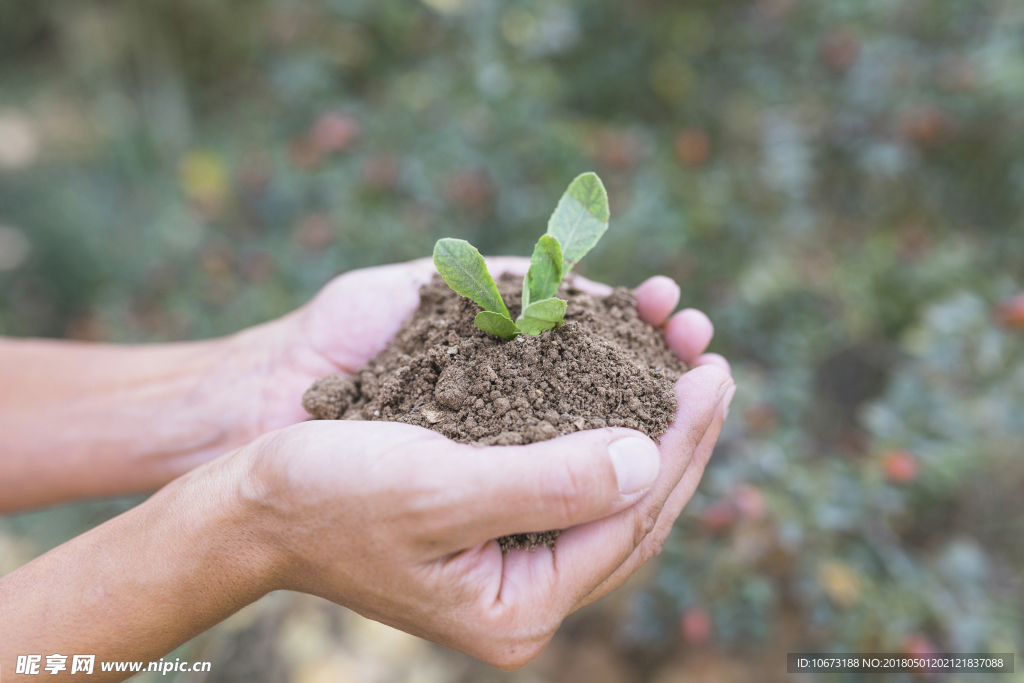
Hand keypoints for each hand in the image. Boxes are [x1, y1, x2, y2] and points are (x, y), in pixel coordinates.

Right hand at [233, 276, 732, 667]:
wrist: (251, 499)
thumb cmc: (330, 496)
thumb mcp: (437, 493)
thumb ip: (547, 485)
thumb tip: (649, 459)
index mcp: (520, 605)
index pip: (630, 520)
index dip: (682, 443)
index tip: (714, 375)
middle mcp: (525, 585)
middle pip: (631, 506)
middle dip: (678, 432)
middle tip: (713, 363)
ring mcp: (510, 551)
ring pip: (604, 482)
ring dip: (645, 417)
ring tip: (681, 357)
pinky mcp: (490, 511)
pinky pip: (563, 463)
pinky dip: (593, 414)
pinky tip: (616, 374)